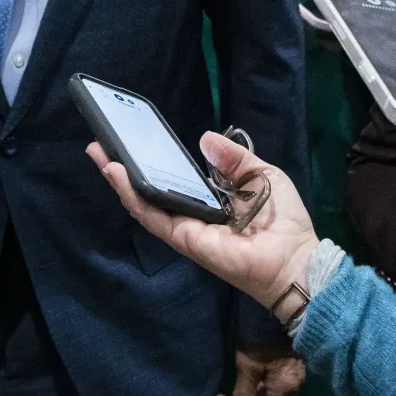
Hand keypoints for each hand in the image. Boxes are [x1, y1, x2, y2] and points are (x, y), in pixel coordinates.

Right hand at [88, 133, 316, 312]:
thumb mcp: (261, 175)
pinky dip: (134, 197)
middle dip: (124, 169)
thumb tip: (204, 138)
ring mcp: (185, 229)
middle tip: (100, 145)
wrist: (295, 256)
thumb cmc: (283, 219)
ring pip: (144, 204)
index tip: (133, 141)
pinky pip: (154, 218)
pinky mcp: (185, 240)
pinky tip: (119, 176)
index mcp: (209, 201)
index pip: (173, 180)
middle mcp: (192, 215)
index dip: (152, 162)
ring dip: (121, 181)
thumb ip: (234, 159)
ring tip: (100, 155)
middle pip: (150, 191)